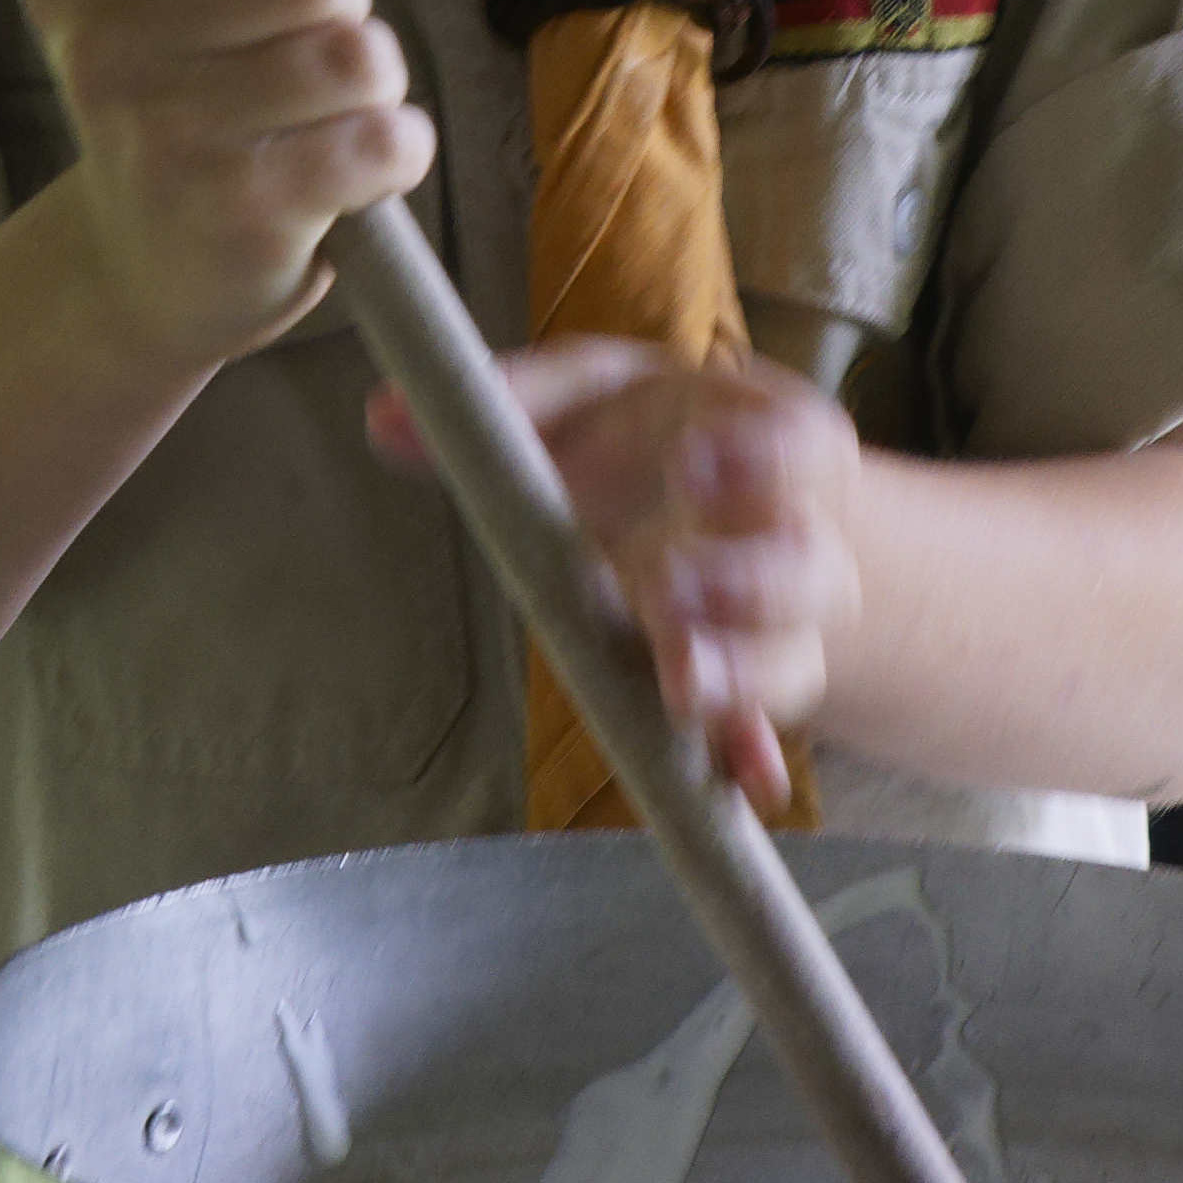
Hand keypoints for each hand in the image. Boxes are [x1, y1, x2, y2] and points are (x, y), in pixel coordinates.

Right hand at [21, 0, 433, 371]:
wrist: (140, 266)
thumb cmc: (184, 87)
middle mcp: (101, 43)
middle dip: (342, 5)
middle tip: (297, 52)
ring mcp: (166, 129)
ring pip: (358, 56)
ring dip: (371, 84)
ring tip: (320, 114)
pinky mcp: (236, 207)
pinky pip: (383, 139)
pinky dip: (396, 151)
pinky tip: (348, 170)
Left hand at [379, 340, 861, 807]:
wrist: (732, 493)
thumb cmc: (656, 433)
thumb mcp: (598, 395)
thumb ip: (512, 400)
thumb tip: (380, 417)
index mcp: (769, 439)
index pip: (797, 443)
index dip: (757, 458)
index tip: (690, 467)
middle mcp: (793, 532)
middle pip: (802, 565)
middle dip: (744, 582)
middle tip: (665, 590)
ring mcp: (782, 621)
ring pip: (790, 654)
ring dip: (740, 675)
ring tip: (678, 687)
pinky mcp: (751, 686)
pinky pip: (761, 730)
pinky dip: (748, 757)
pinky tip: (744, 788)